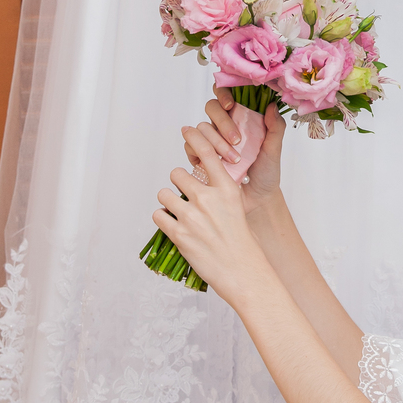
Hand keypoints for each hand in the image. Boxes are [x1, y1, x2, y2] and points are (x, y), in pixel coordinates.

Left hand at [154, 124, 273, 304]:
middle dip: (177, 183)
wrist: (244, 272)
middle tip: (185, 197)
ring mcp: (191, 216)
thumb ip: (220, 192)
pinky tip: (174, 226)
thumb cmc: (242, 242)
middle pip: (177, 173)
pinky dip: (163, 219)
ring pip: (164, 193)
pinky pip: (158, 215)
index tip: (187, 130)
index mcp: (226, 189)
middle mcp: (207, 198)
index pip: (209, 153)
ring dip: (168, 202)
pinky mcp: (179, 234)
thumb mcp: (237, 208)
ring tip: (179, 214)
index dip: (196, 138)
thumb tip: (201, 182)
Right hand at [189, 87, 284, 222]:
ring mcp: (210, 140)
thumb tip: (271, 105)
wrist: (256, 199)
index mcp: (241, 117)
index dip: (224, 93)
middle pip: (211, 108)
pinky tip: (212, 163)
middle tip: (237, 141)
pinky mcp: (200, 156)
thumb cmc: (266, 172)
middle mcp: (223, 125)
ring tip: (233, 160)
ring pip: (201, 127)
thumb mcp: (274, 150)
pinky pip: (190, 146)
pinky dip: (199, 152)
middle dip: (222, 122)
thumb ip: (276, 127)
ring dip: (215, 142)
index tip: (231, 105)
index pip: (227, 94)